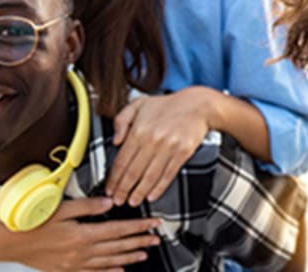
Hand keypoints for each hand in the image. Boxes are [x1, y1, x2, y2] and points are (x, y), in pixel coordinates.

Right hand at [5, 197, 162, 271]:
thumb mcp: (60, 208)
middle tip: (155, 239)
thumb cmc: (32, 224)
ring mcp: (76, 263)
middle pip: (118, 246)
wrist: (10, 243)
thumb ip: (87, 206)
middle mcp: (83, 252)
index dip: (139, 227)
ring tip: (144, 254)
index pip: (119, 230)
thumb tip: (109, 202)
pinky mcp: (68, 269)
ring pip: (110, 261)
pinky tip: (119, 270)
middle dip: (139, 242)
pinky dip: (108, 271)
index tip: (153, 224)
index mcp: (83, 235)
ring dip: (129, 257)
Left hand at [107, 87, 218, 205]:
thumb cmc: (167, 106)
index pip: (122, 160)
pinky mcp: (182, 153)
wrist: (197, 105)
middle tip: (118, 200)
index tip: (109, 188)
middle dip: (123, 189)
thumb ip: (121, 120)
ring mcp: (169, 148)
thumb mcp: (138, 104)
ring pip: (149, 176)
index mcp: (139, 130)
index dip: (114, 178)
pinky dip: (159, 188)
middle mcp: (152, 140)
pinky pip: (168, 174)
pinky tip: (151, 196)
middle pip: (133, 172)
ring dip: (139, 192)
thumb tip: (115, 141)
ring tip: (132, 201)